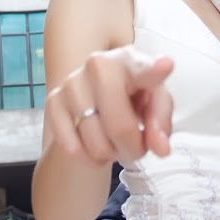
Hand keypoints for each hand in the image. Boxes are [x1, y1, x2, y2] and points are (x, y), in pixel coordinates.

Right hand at [45, 47, 173, 165]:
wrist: (96, 98)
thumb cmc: (133, 98)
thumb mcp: (155, 106)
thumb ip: (161, 125)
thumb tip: (161, 148)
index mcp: (130, 61)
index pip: (143, 69)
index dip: (154, 71)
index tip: (166, 66)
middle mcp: (99, 65)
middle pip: (120, 127)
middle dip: (133, 149)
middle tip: (136, 147)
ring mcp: (72, 82)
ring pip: (97, 144)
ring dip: (111, 154)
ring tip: (114, 141)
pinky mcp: (53, 101)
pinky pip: (72, 148)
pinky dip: (88, 158)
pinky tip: (94, 145)